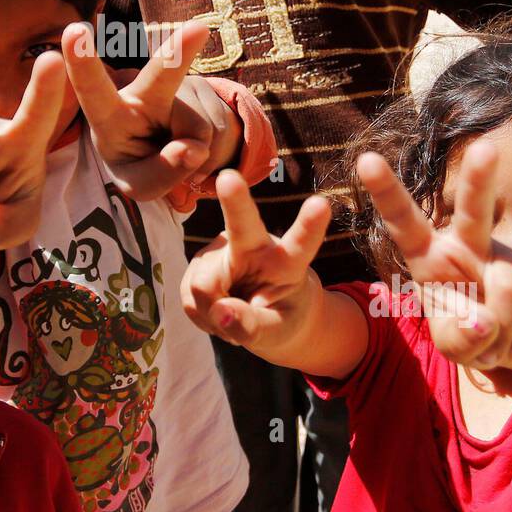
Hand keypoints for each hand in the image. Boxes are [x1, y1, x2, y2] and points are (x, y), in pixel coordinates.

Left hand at [61, 19, 221, 199]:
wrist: (167, 153)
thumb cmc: (138, 165)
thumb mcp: (139, 185)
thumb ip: (159, 174)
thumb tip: (193, 148)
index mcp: (109, 115)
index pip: (92, 90)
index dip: (83, 63)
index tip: (75, 31)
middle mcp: (142, 93)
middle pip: (163, 75)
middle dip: (179, 53)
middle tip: (198, 29)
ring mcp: (177, 88)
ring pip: (200, 130)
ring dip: (195, 153)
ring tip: (176, 151)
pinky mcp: (205, 91)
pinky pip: (221, 128)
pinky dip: (212, 148)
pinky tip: (193, 142)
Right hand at [181, 171, 330, 355]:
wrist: (264, 315)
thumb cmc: (280, 318)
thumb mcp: (276, 333)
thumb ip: (253, 326)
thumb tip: (221, 313)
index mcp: (286, 260)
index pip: (300, 244)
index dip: (310, 226)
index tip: (321, 203)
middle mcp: (253, 245)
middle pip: (242, 222)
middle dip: (234, 199)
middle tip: (228, 178)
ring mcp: (221, 250)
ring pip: (204, 287)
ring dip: (214, 316)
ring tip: (233, 318)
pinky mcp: (198, 263)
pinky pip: (190, 298)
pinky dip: (203, 315)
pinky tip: (218, 313)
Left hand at [357, 143, 511, 393]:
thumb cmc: (469, 334)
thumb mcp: (453, 346)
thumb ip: (459, 340)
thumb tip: (484, 322)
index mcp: (427, 255)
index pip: (403, 221)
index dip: (386, 191)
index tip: (366, 159)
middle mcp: (466, 245)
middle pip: (473, 211)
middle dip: (479, 180)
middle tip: (485, 147)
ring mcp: (506, 258)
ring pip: (508, 287)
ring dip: (501, 330)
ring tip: (494, 334)